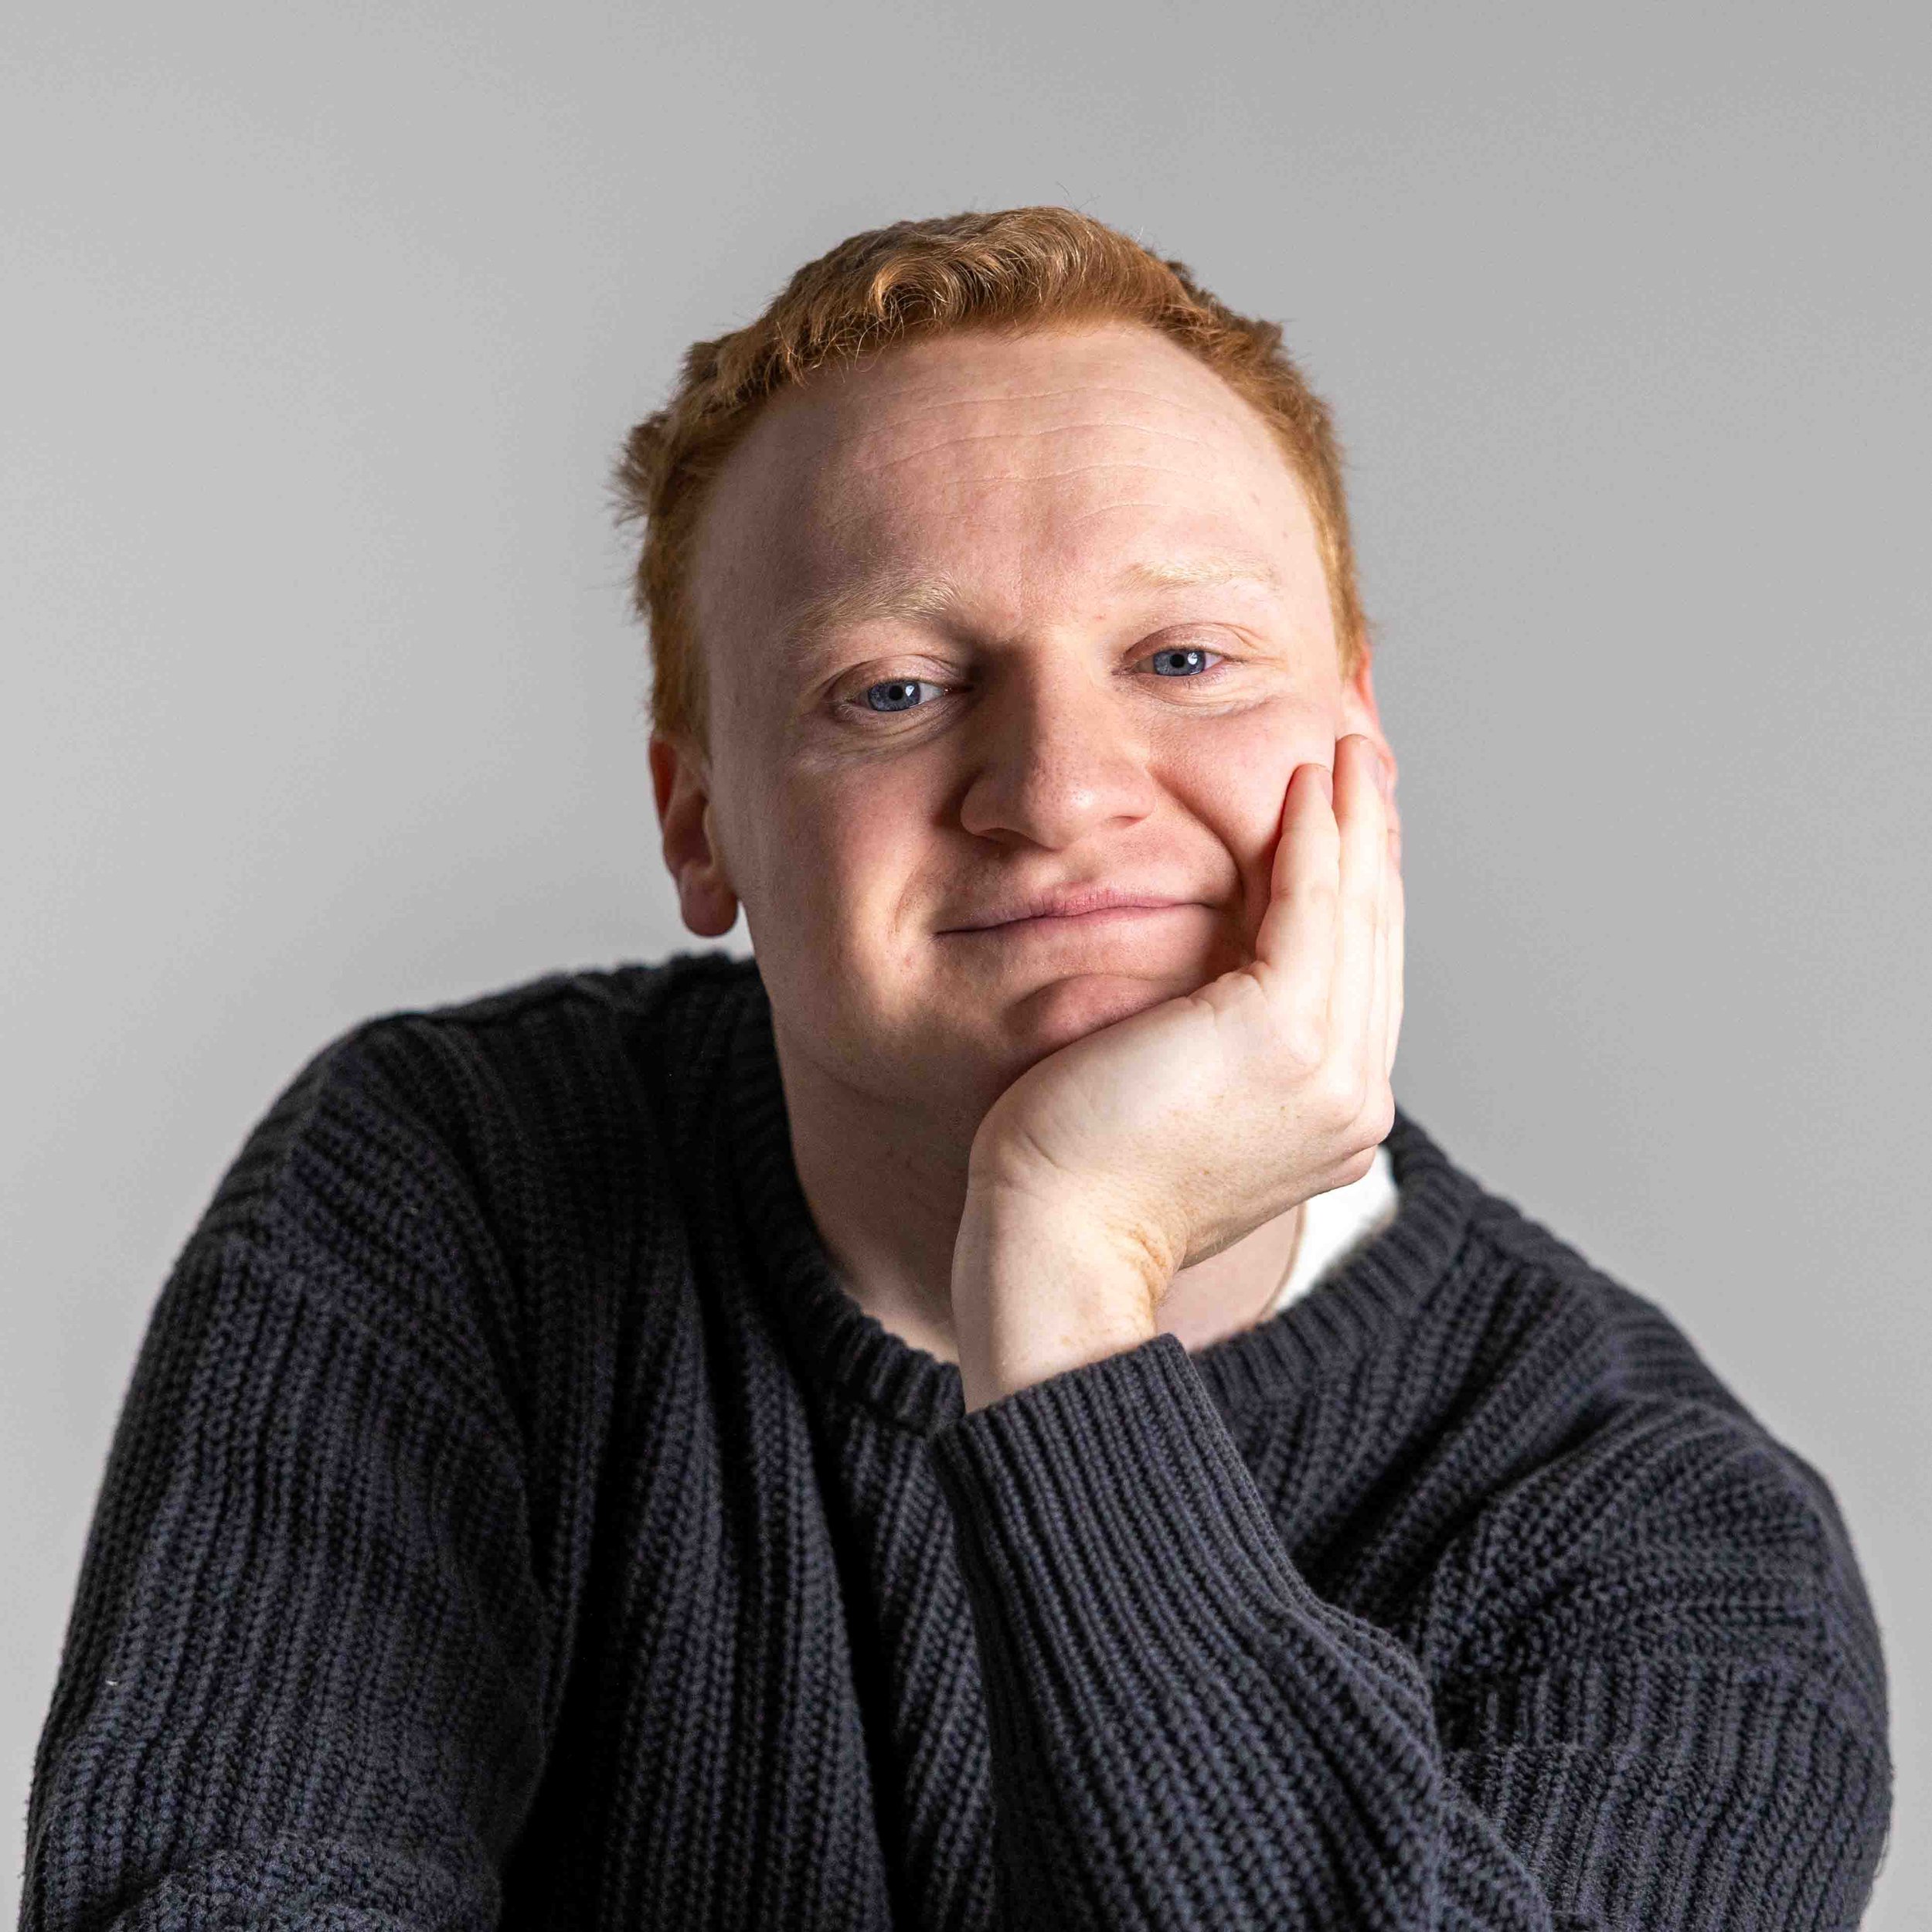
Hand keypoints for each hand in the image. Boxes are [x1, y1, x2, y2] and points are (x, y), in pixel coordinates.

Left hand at [963, 732, 1403, 1316]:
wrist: (1058, 1239)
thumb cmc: (1088, 1178)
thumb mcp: (1183, 1107)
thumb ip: (1229, 1056)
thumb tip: (1219, 999)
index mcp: (1336, 1120)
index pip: (1358, 979)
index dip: (1361, 889)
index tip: (1352, 820)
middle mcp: (1352, 1098)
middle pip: (1372, 938)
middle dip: (1372, 840)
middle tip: (1362, 762)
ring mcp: (1328, 1071)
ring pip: (1354, 914)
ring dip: (1353, 819)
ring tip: (1343, 751)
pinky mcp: (1281, 1033)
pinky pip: (1309, 909)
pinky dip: (1313, 838)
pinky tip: (1304, 784)